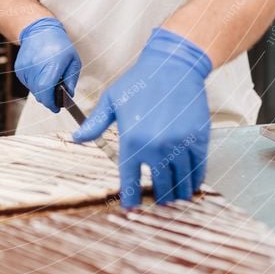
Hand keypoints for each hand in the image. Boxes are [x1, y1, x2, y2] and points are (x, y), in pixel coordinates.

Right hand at [15, 17, 81, 112]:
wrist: (39, 30)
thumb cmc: (59, 45)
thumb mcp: (73, 61)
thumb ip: (71, 80)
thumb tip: (68, 96)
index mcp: (52, 64)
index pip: (46, 90)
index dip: (51, 102)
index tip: (56, 108)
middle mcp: (36, 66)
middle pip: (39, 93)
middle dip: (48, 99)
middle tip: (55, 96)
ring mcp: (25, 67)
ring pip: (33, 89)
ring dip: (41, 90)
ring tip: (48, 78)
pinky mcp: (19, 68)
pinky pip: (27, 83)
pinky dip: (34, 83)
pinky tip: (40, 73)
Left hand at [73, 27, 211, 206]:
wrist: (173, 66)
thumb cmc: (140, 81)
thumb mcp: (112, 100)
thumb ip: (95, 123)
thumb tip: (76, 139)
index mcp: (131, 140)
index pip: (130, 181)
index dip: (131, 198)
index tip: (131, 207)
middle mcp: (156, 146)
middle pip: (159, 187)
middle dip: (158, 199)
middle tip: (157, 202)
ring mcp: (179, 144)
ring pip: (180, 182)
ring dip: (177, 193)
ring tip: (174, 197)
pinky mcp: (198, 139)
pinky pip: (198, 169)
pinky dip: (194, 180)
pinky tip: (190, 184)